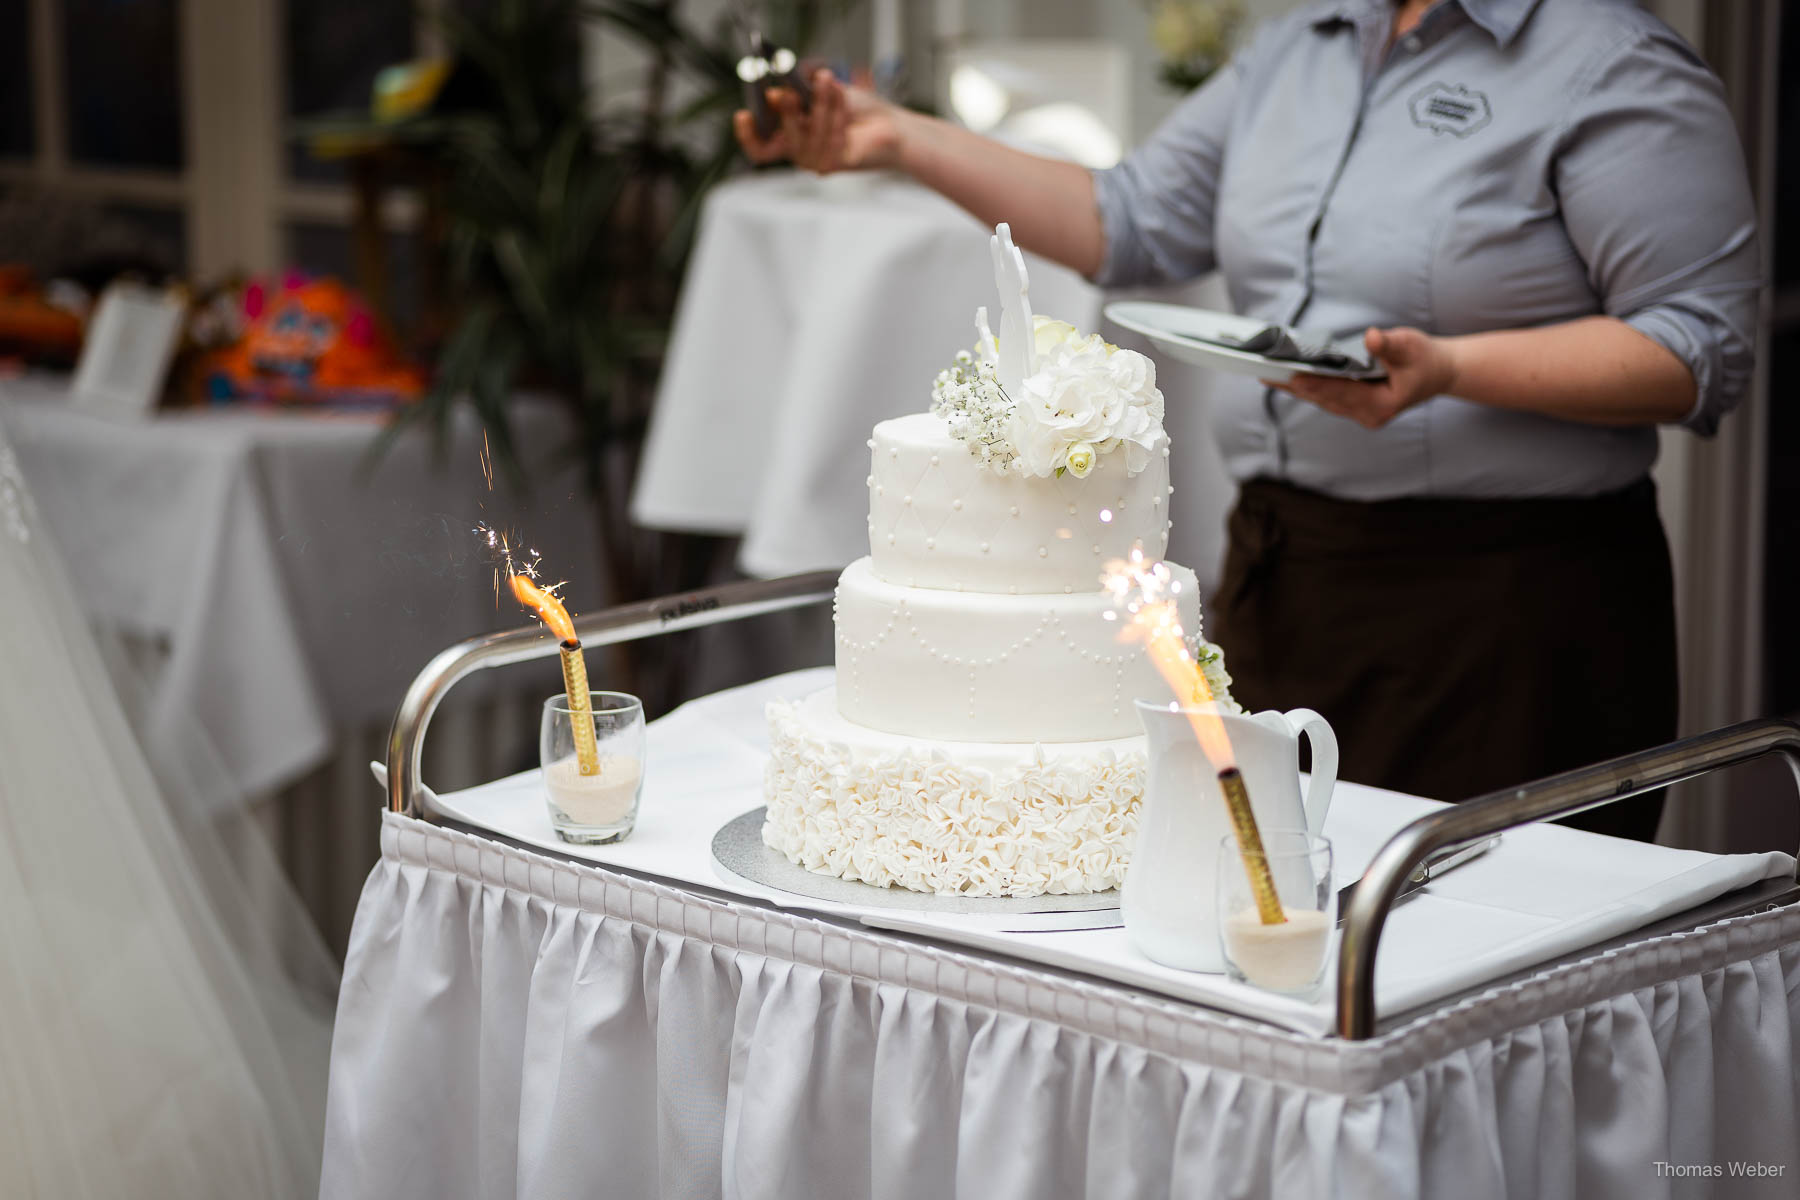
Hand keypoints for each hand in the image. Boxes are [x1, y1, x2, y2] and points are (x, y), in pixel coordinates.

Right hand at [733, 69, 901, 173]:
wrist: (891, 125)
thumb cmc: (857, 109)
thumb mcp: (823, 93)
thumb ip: (798, 95)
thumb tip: (772, 96)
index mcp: (791, 134)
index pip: (760, 146)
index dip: (747, 135)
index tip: (743, 115)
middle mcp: (800, 151)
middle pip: (782, 140)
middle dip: (786, 113)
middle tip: (790, 92)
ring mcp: (816, 161)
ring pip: (807, 135)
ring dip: (819, 105)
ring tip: (828, 81)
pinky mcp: (834, 164)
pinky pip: (828, 140)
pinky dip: (835, 115)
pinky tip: (843, 99)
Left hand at [1263, 326, 1456, 429]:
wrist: (1437, 373)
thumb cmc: (1425, 359)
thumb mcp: (1412, 346)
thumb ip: (1390, 345)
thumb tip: (1371, 338)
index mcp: (1381, 405)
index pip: (1341, 394)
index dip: (1317, 385)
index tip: (1293, 377)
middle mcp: (1367, 415)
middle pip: (1324, 399)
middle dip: (1295, 385)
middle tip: (1265, 372)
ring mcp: (1359, 413)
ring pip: (1321, 399)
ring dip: (1295, 386)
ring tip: (1266, 372)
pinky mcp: (1353, 406)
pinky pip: (1325, 396)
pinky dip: (1307, 385)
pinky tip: (1285, 375)